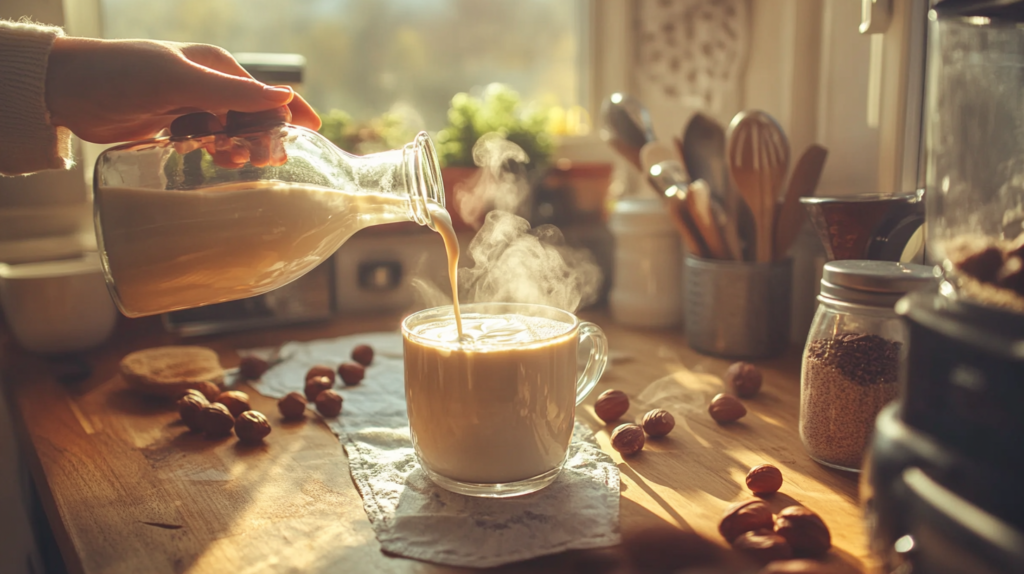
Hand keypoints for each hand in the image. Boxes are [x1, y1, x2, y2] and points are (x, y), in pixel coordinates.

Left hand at [45, 37, 320, 143]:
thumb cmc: (122, 75)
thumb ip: (233, 93)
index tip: (315, 132)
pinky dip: (214, 153)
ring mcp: (187, 106)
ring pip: (229, 133)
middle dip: (264, 138)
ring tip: (235, 163)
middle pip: (251, 116)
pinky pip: (205, 143)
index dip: (291, 110)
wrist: (66, 90)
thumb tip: (286, 98)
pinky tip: (213, 164)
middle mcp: (205, 84)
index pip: (265, 91)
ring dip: (238, 149)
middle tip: (270, 161)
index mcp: (215, 66)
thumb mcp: (182, 83)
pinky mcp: (170, 127)